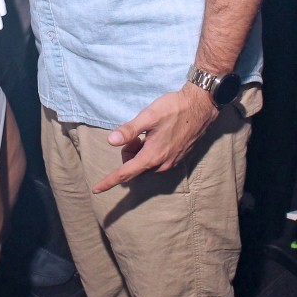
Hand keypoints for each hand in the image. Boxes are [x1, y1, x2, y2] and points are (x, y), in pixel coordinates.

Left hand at [94, 84, 218, 193]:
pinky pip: (156, 160)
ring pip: (144, 163)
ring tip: (149, 132)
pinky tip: (158, 134)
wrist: (201, 107)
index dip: (109, 181)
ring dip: (140, 150)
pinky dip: (150, 150)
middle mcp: (161, 164)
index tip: (96, 189)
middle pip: (134, 166)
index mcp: (152, 156)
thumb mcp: (148, 116)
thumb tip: (111, 141)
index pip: (125, 173)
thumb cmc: (174, 109)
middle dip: (129, 151)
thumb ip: (129, 130)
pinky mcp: (178, 158)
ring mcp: (171, 163)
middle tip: (138, 133)